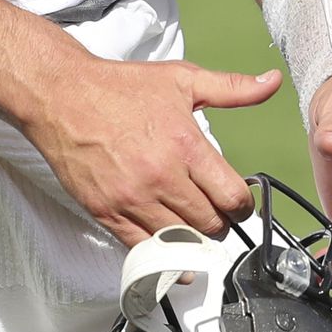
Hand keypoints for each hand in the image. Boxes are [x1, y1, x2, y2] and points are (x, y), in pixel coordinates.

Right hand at [15, 51, 273, 245]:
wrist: (61, 96)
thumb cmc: (119, 87)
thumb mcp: (182, 79)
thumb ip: (231, 88)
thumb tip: (270, 82)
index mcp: (185, 145)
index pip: (232, 197)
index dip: (242, 205)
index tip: (238, 202)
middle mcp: (161, 176)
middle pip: (211, 224)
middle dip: (220, 222)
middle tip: (216, 213)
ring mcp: (132, 199)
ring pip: (180, 241)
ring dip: (193, 238)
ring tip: (193, 225)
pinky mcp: (106, 212)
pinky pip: (143, 248)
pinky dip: (161, 252)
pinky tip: (170, 248)